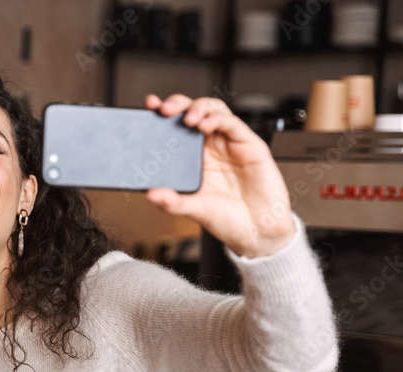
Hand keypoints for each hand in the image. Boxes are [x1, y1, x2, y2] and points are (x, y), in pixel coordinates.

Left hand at [145, 94, 295, 257]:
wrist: (258, 230)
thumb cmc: (228, 218)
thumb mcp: (195, 210)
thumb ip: (174, 202)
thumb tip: (151, 195)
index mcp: (194, 159)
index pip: (176, 129)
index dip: (162, 116)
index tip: (148, 108)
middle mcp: (211, 147)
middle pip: (193, 112)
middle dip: (178, 104)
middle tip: (164, 109)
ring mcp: (230, 144)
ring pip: (214, 111)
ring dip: (198, 108)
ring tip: (186, 118)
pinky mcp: (249, 145)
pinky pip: (233, 123)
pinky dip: (217, 120)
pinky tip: (204, 125)